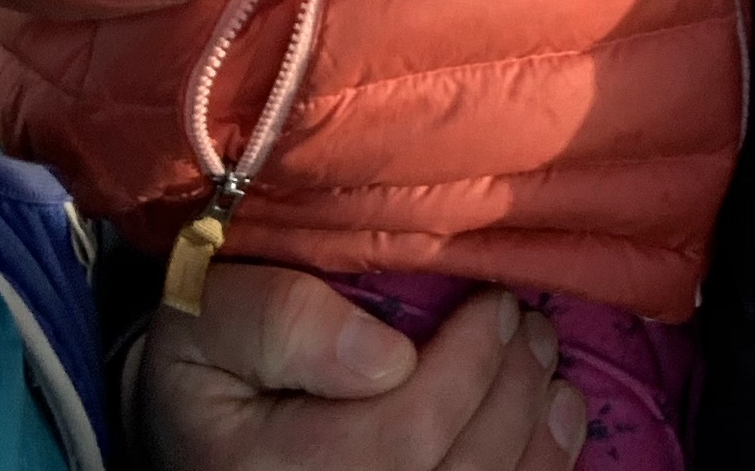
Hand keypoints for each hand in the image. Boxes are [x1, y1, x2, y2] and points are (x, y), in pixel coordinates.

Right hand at [144, 262, 587, 470]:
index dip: (464, 368)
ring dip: (535, 429)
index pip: (398, 435)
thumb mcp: (208, 312)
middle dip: (511, 390)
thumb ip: (279, 321)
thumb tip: (387, 355)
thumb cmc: (211, 355)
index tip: (492, 300)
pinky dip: (539, 468)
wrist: (199, 426)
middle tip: (529, 323)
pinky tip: (555, 419)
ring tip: (545, 362)